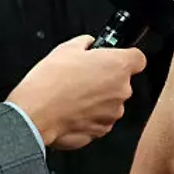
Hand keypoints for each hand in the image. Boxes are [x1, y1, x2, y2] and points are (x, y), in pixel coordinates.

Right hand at [6, 35, 146, 148]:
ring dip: (97, 99)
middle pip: (122, 82)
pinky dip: (89, 116)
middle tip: (83, 77)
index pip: (138, 58)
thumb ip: (86, 43)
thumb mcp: (66, 48)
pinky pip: (99, 120)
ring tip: (73, 95)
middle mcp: (121, 91)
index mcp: (118, 66)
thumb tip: (88, 44)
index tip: (113, 59)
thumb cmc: (50, 82)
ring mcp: (113, 113)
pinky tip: (71, 110)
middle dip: (106, 79)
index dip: (125, 57)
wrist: (35, 114)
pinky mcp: (101, 131)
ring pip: (110, 102)